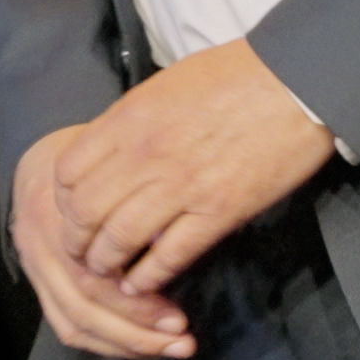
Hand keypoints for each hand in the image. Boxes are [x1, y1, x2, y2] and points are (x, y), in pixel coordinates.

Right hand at [9, 126, 197, 359]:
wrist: (39, 160)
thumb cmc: (93, 163)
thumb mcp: (116, 170)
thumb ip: (137, 207)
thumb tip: (168, 249)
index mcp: (59, 216)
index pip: (95, 280)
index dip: (138, 307)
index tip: (181, 319)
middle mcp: (40, 247)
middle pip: (84, 307)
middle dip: (136, 333)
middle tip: (182, 342)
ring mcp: (34, 267)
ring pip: (73, 323)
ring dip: (123, 344)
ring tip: (168, 348)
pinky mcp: (36, 282)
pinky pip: (64, 325)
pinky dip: (102, 342)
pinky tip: (137, 347)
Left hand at [49, 40, 336, 294]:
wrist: (296, 82)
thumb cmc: (234, 74)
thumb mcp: (163, 86)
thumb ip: (131, 122)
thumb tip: (110, 151)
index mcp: (128, 120)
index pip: (68, 172)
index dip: (63, 200)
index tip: (71, 214)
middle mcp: (144, 155)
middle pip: (86, 212)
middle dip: (77, 240)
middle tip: (83, 254)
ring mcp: (180, 186)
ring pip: (121, 239)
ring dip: (107, 264)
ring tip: (108, 274)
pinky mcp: (219, 211)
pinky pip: (170, 255)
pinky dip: (150, 276)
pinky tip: (143, 284)